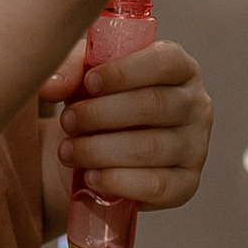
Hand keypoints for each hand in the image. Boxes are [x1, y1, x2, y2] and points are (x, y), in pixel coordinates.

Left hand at [46, 34, 212, 216]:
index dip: (125, 71)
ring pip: (150, 148)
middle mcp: (196, 105)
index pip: (165, 62)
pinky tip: (91, 177)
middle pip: (153, 105)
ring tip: (69, 151)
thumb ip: (69, 70)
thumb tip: (51, 86)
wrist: (98, 152)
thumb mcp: (83, 77)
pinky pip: (156, 186)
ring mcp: (196, 147)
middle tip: (67, 121)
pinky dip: (118, 182)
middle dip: (101, 114)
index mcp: (179, 68)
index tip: (90, 82)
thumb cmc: (98, 102)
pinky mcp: (186, 185)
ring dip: (100, 150)